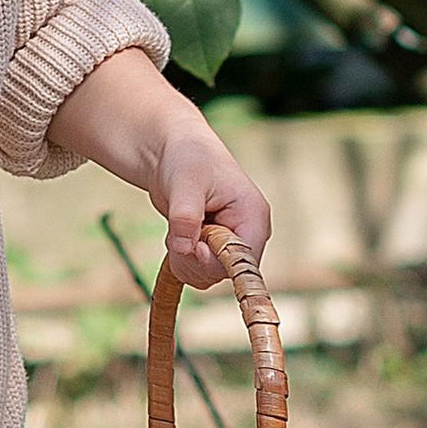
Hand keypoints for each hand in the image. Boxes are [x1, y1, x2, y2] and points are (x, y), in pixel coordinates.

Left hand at [49, 50, 272, 290]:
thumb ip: (185, 216)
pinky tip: (177, 234)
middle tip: (177, 230)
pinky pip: (197, 271)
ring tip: (177, 226)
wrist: (173, 151)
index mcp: (253, 217)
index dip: (215, 262)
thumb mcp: (185, 183)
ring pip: (207, 276)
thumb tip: (184, 248)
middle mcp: (247, 234)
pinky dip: (180, 259)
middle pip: (224, 273)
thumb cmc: (187, 158)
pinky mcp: (213, 248)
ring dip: (184, 259)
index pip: (244, 260)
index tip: (193, 244)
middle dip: (194, 259)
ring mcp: (230, 243)